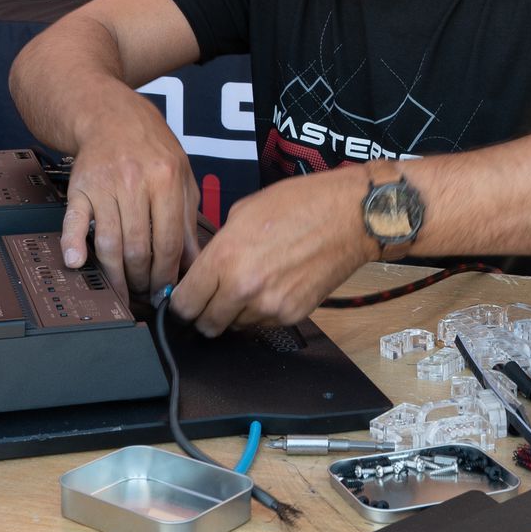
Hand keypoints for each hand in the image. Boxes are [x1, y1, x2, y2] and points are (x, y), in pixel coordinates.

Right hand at [59, 91, 199, 297]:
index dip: (167, 272)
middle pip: (139, 246)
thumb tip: (192, 261)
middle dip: (143, 279)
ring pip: (109, 241)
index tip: (166, 291)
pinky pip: (74, 220)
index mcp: (166, 179)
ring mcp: (104, 185)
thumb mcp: (182, 174)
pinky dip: (73, 243)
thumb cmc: (151, 147)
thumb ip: (188, 217)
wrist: (111, 115)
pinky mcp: (79, 188)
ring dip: (116, 274)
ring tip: (123, 290)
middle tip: (145, 294)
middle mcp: (135, 182)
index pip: (169, 240)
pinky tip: (76, 262)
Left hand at [169, 166, 376, 334]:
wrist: (350, 217)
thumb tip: (204, 270)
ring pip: (234, 327)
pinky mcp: (292, 315)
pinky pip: (263, 324)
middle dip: (204, 314)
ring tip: (250, 286)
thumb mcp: (243, 212)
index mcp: (225, 258)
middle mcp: (243, 288)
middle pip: (205, 325)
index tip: (183, 301)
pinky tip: (273, 287)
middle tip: (211, 300)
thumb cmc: (300, 204)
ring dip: (234, 314)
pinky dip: (261, 312)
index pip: (183, 304)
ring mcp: (269, 306)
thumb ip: (218, 247)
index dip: (179, 304)